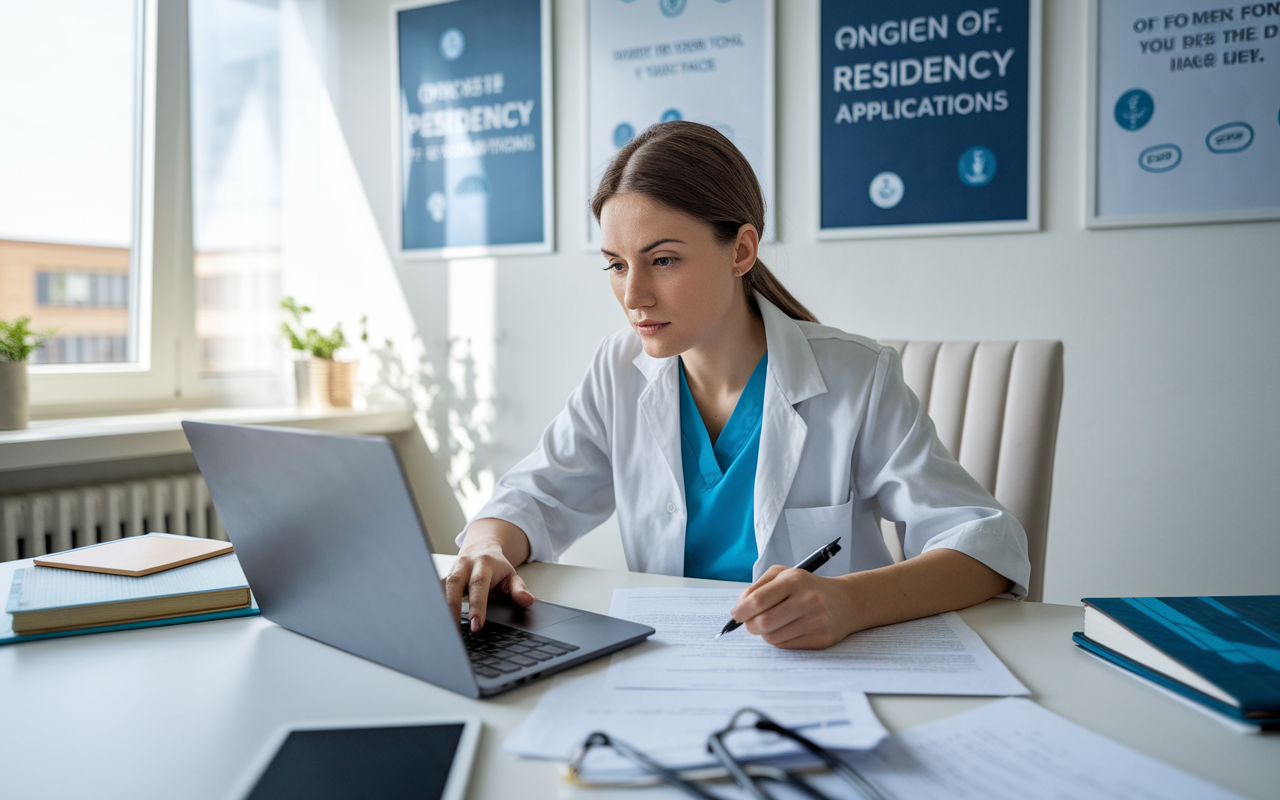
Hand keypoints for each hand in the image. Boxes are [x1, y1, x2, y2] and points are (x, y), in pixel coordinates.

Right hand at [444, 518, 534, 631]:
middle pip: (454, 583)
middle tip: (455, 631)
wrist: (481, 547)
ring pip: (441, 586)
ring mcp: (451, 569)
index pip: (479, 585)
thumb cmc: (496, 567)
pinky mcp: (443, 577)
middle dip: (453, 608)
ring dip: (441, 607)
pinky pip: (436, 589)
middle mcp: (464, 564)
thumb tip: (527, 600)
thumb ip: (518, 589)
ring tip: (444, 629)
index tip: (477, 625)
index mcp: (483, 563)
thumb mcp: (512, 576)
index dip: (478, 606)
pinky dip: (437, 605)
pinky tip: (437, 621)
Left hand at [729, 565, 856, 649]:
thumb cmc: (807, 587)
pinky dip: (780, 640)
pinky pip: (787, 646)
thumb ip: (757, 587)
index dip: (741, 611)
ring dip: (765, 633)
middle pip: (763, 622)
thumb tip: (739, 608)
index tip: (736, 615)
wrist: (845, 601)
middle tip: (751, 623)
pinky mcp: (821, 639)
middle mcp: (807, 599)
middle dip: (750, 625)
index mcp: (794, 580)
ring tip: (773, 624)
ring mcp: (816, 620)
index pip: (757, 600)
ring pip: (773, 637)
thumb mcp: (783, 575)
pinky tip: (787, 630)